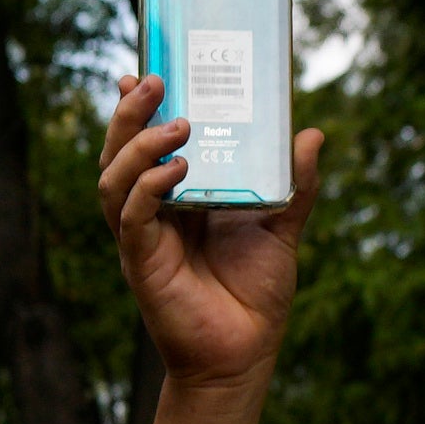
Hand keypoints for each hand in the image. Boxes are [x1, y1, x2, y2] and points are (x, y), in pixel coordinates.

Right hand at [100, 74, 322, 392]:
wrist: (246, 352)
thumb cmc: (256, 295)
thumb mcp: (282, 225)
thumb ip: (295, 182)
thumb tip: (311, 133)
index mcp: (176, 201)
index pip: (144, 147)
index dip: (135, 112)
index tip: (144, 71)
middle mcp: (151, 216)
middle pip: (117, 156)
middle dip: (128, 116)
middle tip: (153, 80)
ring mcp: (142, 240)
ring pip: (113, 182)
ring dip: (136, 146)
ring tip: (176, 123)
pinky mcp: (143, 265)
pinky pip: (132, 219)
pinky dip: (147, 188)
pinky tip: (177, 169)